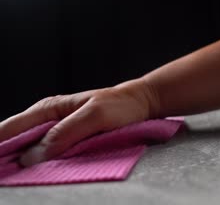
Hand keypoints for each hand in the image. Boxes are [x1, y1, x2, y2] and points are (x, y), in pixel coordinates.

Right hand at [0, 78, 158, 166]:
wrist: (140, 105)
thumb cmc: (119, 105)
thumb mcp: (94, 116)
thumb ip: (65, 133)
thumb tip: (32, 156)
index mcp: (48, 109)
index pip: (11, 129)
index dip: (0, 146)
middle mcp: (48, 121)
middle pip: (17, 143)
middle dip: (10, 159)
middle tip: (8, 178)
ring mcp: (58, 133)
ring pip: (33, 153)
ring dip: (27, 166)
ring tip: (21, 179)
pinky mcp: (70, 144)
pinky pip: (51, 158)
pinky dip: (46, 167)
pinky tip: (43, 176)